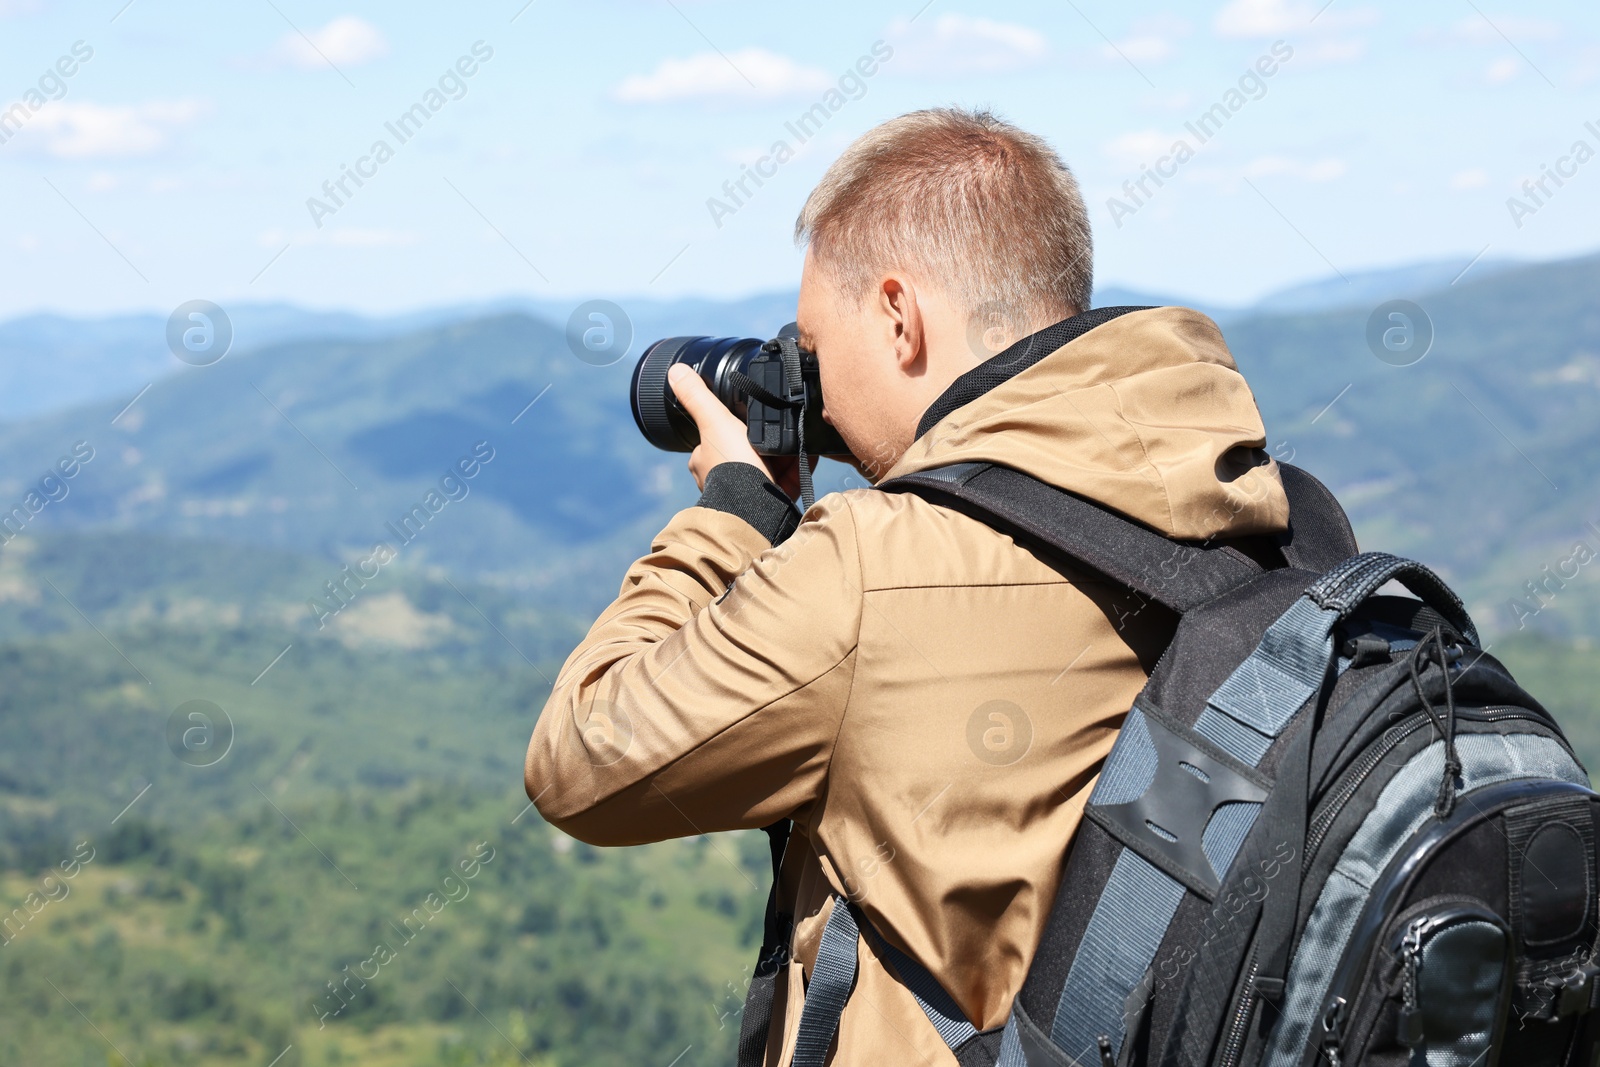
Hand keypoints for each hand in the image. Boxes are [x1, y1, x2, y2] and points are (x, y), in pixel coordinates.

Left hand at [668, 363, 817, 500]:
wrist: (756, 507)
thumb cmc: (730, 467)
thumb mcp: (713, 422)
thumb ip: (697, 397)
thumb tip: (675, 371)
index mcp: (705, 461)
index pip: (718, 437)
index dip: (732, 425)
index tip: (750, 415)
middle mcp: (724, 479)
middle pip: (747, 449)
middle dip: (764, 440)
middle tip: (780, 425)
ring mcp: (749, 492)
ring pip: (770, 464)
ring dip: (784, 452)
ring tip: (796, 437)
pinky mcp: (774, 501)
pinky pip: (791, 478)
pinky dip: (800, 466)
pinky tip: (809, 453)